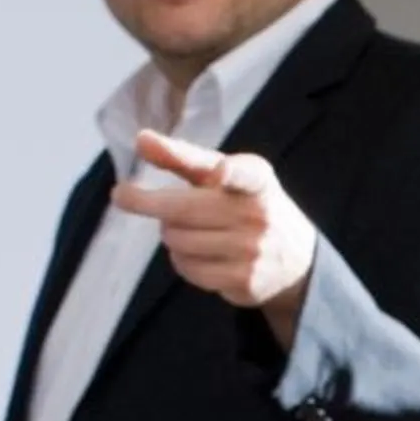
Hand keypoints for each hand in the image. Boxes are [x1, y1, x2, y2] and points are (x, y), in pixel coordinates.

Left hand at [110, 129, 319, 339]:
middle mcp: (258, 214)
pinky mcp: (244, 281)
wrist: (296, 259)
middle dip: (146, 202)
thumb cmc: (247, 205)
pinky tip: (197, 254)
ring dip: (169, 234)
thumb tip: (141, 139)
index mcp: (257, 180)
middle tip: (123, 196)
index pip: (245, 175)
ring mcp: (252, 251)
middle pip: (181, 209)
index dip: (230, 173)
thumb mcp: (225, 174)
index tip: (221, 171)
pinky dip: (181, 260)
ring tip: (186, 230)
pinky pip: (187, 269)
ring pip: (177, 241)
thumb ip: (183, 157)